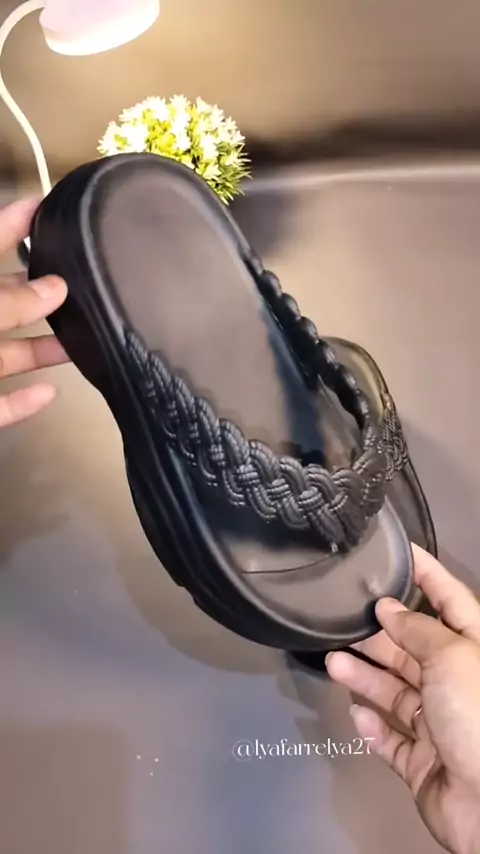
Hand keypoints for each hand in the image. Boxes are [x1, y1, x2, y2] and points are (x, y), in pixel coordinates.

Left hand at [0, 197, 67, 427]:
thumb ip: (9, 304)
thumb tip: (57, 288)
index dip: (15, 220)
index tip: (49, 203)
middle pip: (2, 300)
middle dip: (41, 294)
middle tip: (85, 284)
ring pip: (5, 355)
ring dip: (42, 350)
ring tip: (83, 341)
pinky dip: (21, 403)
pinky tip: (50, 394)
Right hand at [326, 544, 479, 853]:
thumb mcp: (452, 656)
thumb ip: (417, 629)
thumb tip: (390, 609)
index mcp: (475, 651)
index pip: (450, 600)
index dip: (427, 574)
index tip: (401, 552)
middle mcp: (459, 684)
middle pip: (414, 649)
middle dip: (380, 633)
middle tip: (345, 619)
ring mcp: (442, 726)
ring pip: (396, 692)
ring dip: (364, 676)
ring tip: (334, 661)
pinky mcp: (424, 764)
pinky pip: (392, 739)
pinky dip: (372, 726)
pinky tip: (356, 712)